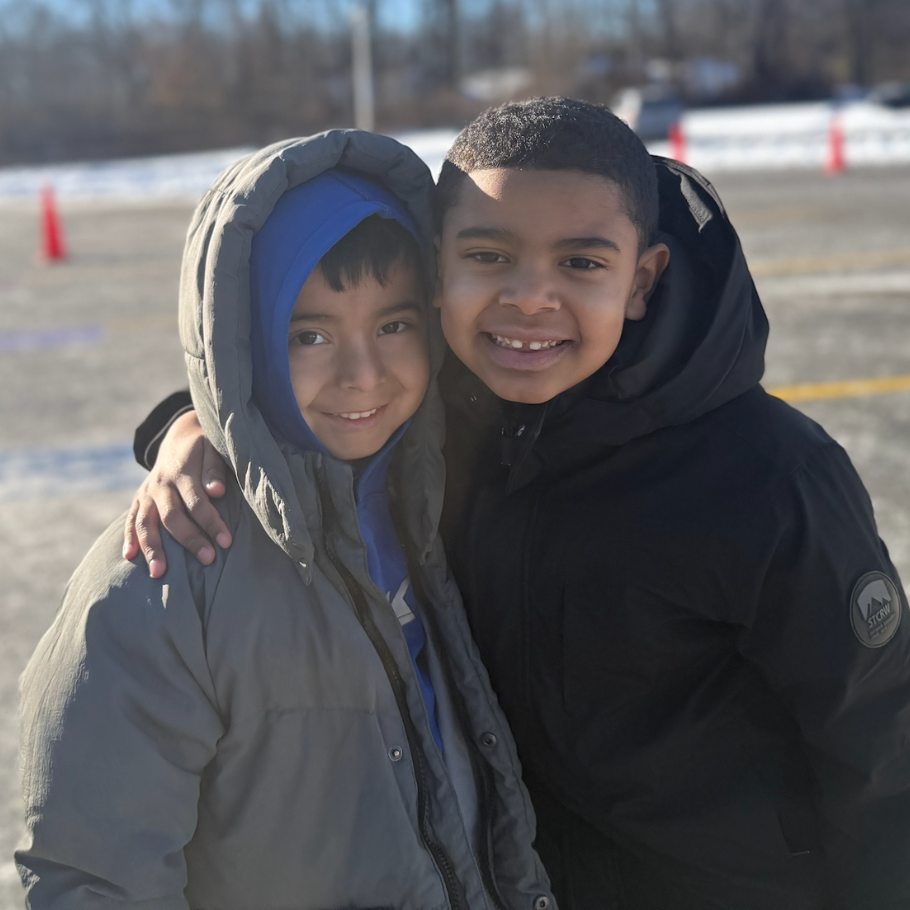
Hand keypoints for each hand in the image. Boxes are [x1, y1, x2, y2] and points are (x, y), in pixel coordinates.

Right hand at [123, 410, 231, 576]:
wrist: (180, 436)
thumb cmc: (204, 447)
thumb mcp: (213, 449)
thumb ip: (214, 470)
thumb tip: (217, 491)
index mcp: (182, 473)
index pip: (197, 502)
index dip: (212, 522)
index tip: (226, 542)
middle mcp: (161, 485)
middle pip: (172, 517)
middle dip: (190, 540)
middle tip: (208, 559)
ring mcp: (147, 493)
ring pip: (146, 523)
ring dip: (152, 549)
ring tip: (159, 573)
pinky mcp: (139, 499)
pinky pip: (131, 520)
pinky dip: (129, 538)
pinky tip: (129, 557)